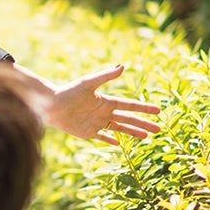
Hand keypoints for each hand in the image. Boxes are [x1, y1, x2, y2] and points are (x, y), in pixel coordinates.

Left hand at [14, 63, 160, 146]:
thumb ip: (105, 76)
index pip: (130, 105)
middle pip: (128, 119)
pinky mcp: (88, 132)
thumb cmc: (68, 92)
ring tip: (147, 137)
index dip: (144, 108)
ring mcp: (97, 123)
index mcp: (106, 101)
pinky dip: (110, 141)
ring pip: (119, 129)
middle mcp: (104, 112)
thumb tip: (122, 66)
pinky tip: (119, 144)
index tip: (158, 110)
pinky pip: (102, 138)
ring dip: (133, 132)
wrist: (51, 105)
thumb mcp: (88, 83)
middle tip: (159, 129)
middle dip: (144, 124)